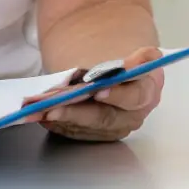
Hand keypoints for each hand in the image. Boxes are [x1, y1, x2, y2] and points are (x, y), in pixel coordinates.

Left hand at [20, 46, 164, 142]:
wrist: (121, 75)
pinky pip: (78, 132)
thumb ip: (141, 58)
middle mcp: (134, 115)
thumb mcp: (137, 54)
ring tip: (39, 111)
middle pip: (105, 117)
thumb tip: (141, 61)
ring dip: (61, 119)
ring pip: (87, 127)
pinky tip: (43, 116)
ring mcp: (116, 127)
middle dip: (76, 112)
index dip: (118, 95)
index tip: (98, 91)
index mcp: (148, 91)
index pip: (135, 97)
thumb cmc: (126, 62)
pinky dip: (59, 124)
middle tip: (52, 108)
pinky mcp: (99, 135)